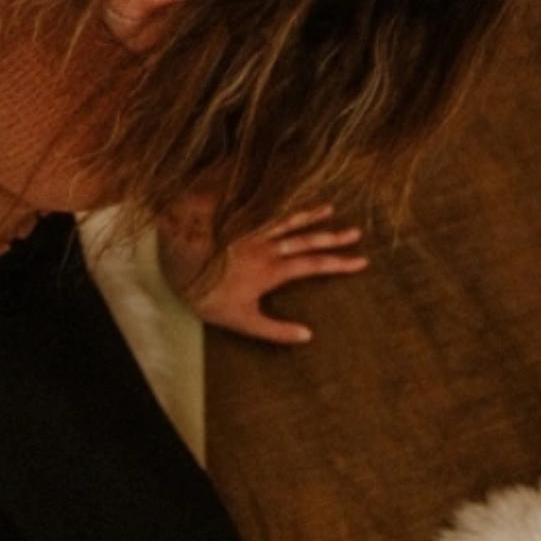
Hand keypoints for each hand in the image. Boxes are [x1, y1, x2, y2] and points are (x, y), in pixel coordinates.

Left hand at [160, 203, 368, 345]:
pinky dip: (281, 207)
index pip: (314, 265)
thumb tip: (307, 336)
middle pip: (307, 240)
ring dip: (310, 216)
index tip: (361, 261)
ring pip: (288, 222)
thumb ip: (275, 330)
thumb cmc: (209, 298)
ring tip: (330, 209)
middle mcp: (268, 248)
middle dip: (333, 237)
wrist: (179, 266)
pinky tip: (290, 203)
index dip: (339, 263)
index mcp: (273, 271)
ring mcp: (253, 234)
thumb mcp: (243, 322)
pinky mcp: (239, 225)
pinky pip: (266, 214)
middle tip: (357, 233)